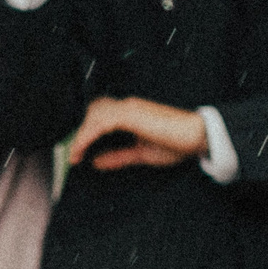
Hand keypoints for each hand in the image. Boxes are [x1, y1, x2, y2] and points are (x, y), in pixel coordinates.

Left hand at [67, 96, 207, 170]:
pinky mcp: (130, 114)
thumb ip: (118, 156)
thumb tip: (97, 162)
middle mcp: (127, 106)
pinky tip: (81, 150)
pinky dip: (87, 137)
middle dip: (78, 131)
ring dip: (80, 136)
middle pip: (91, 112)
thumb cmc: (176, 142)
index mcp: (130, 113)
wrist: (196, 136)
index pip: (99, 116)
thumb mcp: (140, 154)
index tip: (76, 152)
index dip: (85, 131)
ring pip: (92, 116)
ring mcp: (128, 108)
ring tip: (73, 155)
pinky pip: (100, 123)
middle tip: (71, 154)